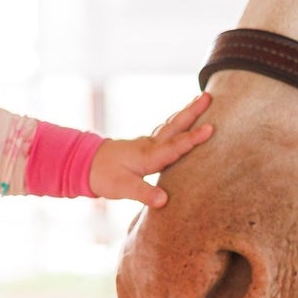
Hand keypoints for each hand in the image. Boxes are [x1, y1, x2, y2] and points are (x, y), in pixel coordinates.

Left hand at [88, 94, 213, 208]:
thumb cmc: (104, 176)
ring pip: (172, 125)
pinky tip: (184, 118)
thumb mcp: (122, 188)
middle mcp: (151, 146)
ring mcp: (150, 143)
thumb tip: (164, 200)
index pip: (174, 147)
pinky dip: (178, 121)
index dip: (193, 139)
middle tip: (208, 96)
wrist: (87, 165)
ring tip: (202, 99)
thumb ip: (143, 193)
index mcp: (148, 156)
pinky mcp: (148, 146)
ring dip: (187, 113)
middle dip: (192, 112)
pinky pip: (168, 130)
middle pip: (175, 127)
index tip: (210, 128)